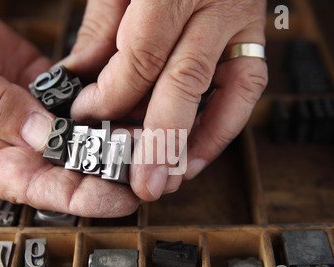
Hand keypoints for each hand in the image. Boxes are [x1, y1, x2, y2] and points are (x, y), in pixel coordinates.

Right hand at [0, 0, 139, 216]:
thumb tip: (43, 135)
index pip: (35, 187)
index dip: (78, 198)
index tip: (118, 201)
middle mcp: (9, 141)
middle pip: (66, 168)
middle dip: (108, 175)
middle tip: (147, 173)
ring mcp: (30, 116)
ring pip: (79, 137)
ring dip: (113, 142)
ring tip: (150, 143)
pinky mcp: (43, 90)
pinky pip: (80, 103)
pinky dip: (105, 106)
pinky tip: (130, 107)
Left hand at [60, 0, 267, 200]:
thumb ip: (102, 26)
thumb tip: (80, 75)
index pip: (140, 55)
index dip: (112, 94)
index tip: (88, 116)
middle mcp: (215, 4)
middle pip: (183, 83)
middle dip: (157, 139)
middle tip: (141, 182)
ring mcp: (240, 22)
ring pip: (225, 93)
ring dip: (197, 143)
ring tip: (171, 178)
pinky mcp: (253, 36)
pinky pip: (248, 89)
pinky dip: (225, 126)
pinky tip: (198, 155)